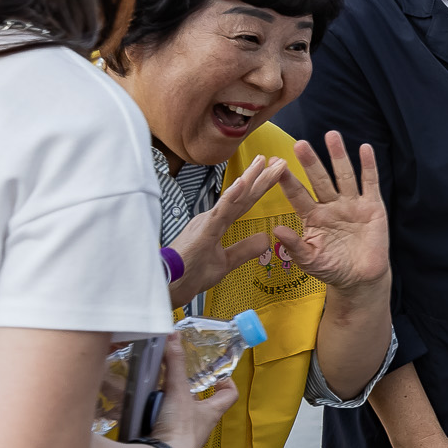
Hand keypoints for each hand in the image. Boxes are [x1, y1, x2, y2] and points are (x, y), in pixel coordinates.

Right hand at [151, 331, 238, 447]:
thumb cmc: (179, 432)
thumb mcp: (177, 392)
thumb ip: (175, 364)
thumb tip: (174, 337)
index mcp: (211, 412)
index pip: (229, 395)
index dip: (227, 383)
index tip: (220, 374)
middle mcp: (200, 425)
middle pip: (201, 404)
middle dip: (189, 392)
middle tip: (177, 379)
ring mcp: (182, 435)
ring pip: (178, 414)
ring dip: (167, 404)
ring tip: (152, 391)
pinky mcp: (164, 442)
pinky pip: (159, 425)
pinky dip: (150, 416)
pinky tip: (138, 410)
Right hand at [167, 156, 286, 306]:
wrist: (169, 286)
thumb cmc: (189, 274)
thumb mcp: (225, 262)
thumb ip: (244, 249)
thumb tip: (264, 238)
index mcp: (216, 224)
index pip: (244, 203)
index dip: (260, 188)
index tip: (275, 172)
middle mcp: (212, 218)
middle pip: (242, 196)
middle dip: (262, 178)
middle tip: (279, 160)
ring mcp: (207, 222)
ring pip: (233, 198)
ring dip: (250, 179)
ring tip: (263, 162)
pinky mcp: (203, 231)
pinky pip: (220, 212)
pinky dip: (231, 197)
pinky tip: (242, 183)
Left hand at [269, 135, 388, 296]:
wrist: (361, 279)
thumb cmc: (332, 269)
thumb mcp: (309, 260)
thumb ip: (294, 246)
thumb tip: (276, 230)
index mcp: (312, 217)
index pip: (298, 195)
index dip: (288, 181)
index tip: (275, 165)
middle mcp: (330, 205)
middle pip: (319, 180)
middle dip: (311, 162)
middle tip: (300, 145)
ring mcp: (352, 204)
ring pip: (343, 175)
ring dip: (338, 156)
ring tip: (331, 135)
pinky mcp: (372, 207)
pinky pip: (369, 183)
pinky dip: (368, 166)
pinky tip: (365, 149)